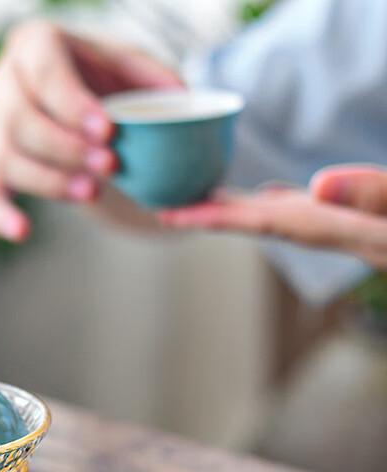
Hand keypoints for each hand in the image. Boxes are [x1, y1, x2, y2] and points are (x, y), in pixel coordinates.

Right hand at [0, 19, 181, 241]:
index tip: (108, 132)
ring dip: (48, 181)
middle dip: (64, 148)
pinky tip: (23, 232)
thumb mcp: (136, 68)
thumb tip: (181, 104)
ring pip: (5, 158)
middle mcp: (2, 81)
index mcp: (33, 43)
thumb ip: (158, 81)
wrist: (87, 106)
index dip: (72, 105)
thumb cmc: (109, 81)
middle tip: (109, 166)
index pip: (43, 72)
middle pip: (18, 119)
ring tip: (91, 193)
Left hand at [157, 166, 386, 269]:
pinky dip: (277, 200)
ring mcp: (337, 226)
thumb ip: (373, 196)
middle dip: (207, 214)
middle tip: (162, 206)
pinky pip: (302, 209)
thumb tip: (318, 185)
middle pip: (253, 220)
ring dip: (235, 207)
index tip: (168, 216)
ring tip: (200, 196)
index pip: (257, 221)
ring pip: (274, 215)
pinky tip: (269, 196)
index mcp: (328, 227)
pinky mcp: (353, 219)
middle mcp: (323, 230)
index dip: (211, 217)